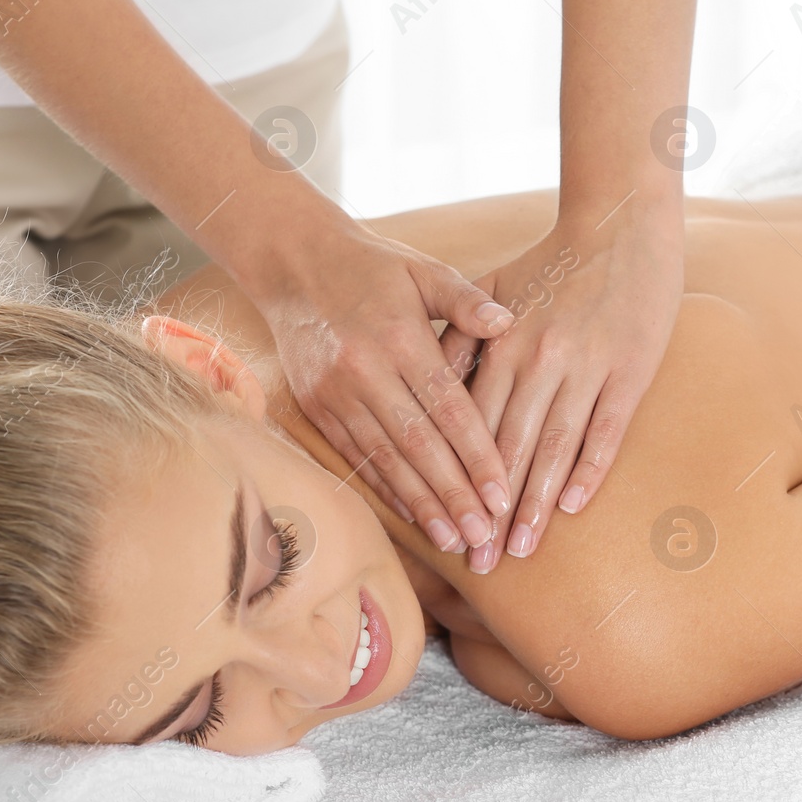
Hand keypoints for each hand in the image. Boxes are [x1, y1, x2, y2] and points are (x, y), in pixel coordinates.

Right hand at [249, 217, 517, 552]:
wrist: (293, 262)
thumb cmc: (372, 266)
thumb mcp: (423, 269)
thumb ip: (466, 299)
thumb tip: (508, 322)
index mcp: (399, 336)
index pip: (447, 407)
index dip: (477, 454)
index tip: (503, 493)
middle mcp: (364, 370)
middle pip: (418, 444)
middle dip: (453, 494)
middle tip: (484, 534)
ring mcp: (335, 392)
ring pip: (385, 458)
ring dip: (421, 503)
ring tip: (453, 539)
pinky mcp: (316, 406)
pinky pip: (355, 455)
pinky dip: (385, 487)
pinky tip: (412, 515)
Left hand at [440, 208, 684, 572]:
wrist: (621, 223)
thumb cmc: (553, 259)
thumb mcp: (495, 287)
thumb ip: (461, 333)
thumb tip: (429, 383)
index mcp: (502, 342)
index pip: (472, 425)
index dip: (458, 479)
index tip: (446, 522)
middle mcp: (539, 359)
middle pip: (508, 448)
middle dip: (492, 510)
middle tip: (479, 560)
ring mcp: (587, 366)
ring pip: (554, 447)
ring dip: (536, 504)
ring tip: (522, 550)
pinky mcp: (629, 370)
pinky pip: (605, 429)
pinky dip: (588, 469)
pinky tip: (573, 505)